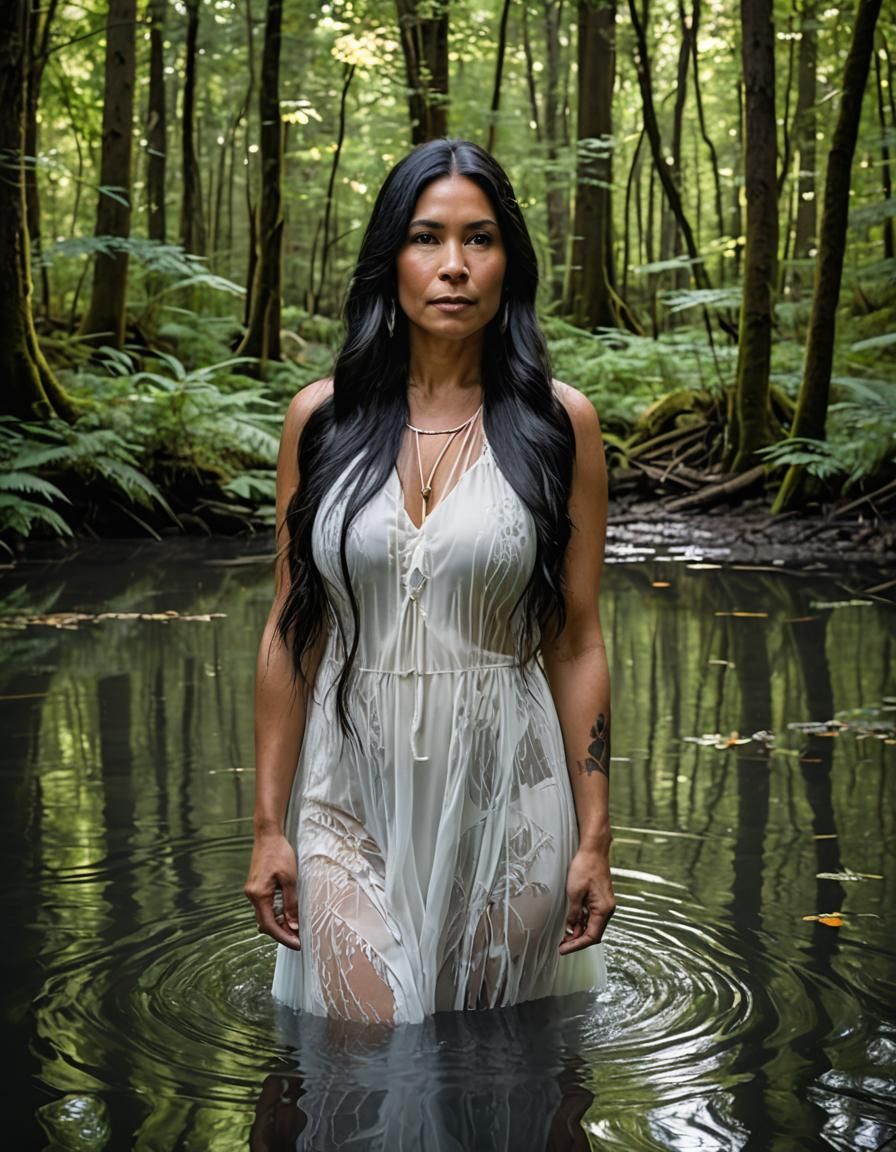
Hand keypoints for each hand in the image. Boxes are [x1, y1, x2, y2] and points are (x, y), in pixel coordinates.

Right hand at [244, 832, 301, 949]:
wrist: (268, 836)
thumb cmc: (279, 853)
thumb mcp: (290, 879)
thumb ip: (291, 903)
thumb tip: (293, 925)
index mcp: (259, 895)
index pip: (270, 925)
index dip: (283, 937)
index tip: (297, 944)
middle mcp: (252, 895)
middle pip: (265, 923)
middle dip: (281, 933)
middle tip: (298, 940)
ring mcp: (252, 892)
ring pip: (264, 916)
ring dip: (279, 924)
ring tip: (295, 929)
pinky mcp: (256, 888)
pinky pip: (264, 907)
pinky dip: (275, 914)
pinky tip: (287, 915)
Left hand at [559, 847, 614, 953]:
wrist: (594, 850)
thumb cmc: (586, 867)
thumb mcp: (575, 892)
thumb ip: (573, 914)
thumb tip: (570, 931)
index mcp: (604, 909)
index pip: (592, 936)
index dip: (577, 945)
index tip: (564, 949)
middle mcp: (607, 909)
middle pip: (593, 933)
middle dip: (577, 941)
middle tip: (561, 946)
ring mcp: (604, 904)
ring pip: (592, 925)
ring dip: (578, 932)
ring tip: (563, 938)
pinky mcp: (600, 900)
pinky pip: (591, 916)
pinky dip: (581, 922)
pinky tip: (571, 924)